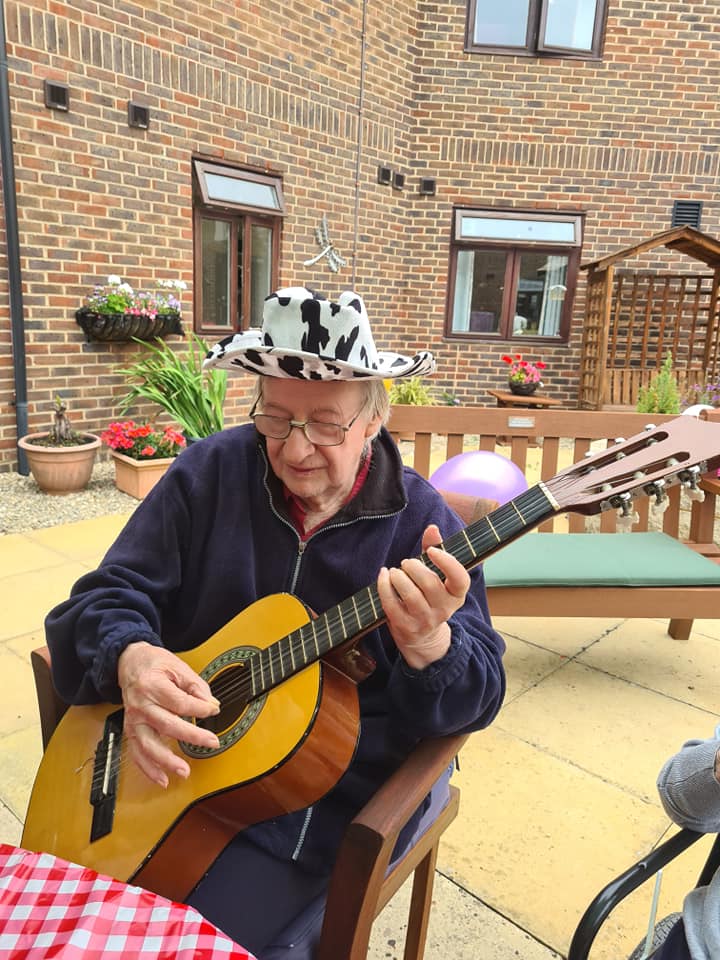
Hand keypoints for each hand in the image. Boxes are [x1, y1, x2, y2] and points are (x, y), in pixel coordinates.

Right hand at [117, 641, 220, 787]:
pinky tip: (162, 779)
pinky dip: (148, 769)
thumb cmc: (153, 664)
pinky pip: (137, 754)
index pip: (178, 702)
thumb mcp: (177, 666)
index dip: (199, 708)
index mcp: (152, 685)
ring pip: (148, 745)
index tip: (213, 711)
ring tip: (184, 771)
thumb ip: (196, 686)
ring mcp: (133, 720)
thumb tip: (211, 704)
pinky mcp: (131, 731)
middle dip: (191, 736)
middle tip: (211, 742)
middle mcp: (140, 705)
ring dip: (166, 761)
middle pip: (166, 724)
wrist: (129, 664)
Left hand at [376, 524, 470, 669]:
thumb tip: (432, 528)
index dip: (447, 563)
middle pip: (429, 583)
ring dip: (398, 577)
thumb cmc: (429, 595)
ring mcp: (423, 620)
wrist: (422, 637)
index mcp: (456, 595)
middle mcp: (443, 610)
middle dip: (414, 567)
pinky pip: (391, 604)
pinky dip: (384, 586)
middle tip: (407, 562)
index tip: (433, 551)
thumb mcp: (437, 575)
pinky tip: (384, 576)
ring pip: (410, 595)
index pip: (460, 579)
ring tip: (395, 571)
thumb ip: (435, 549)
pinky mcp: (404, 626)